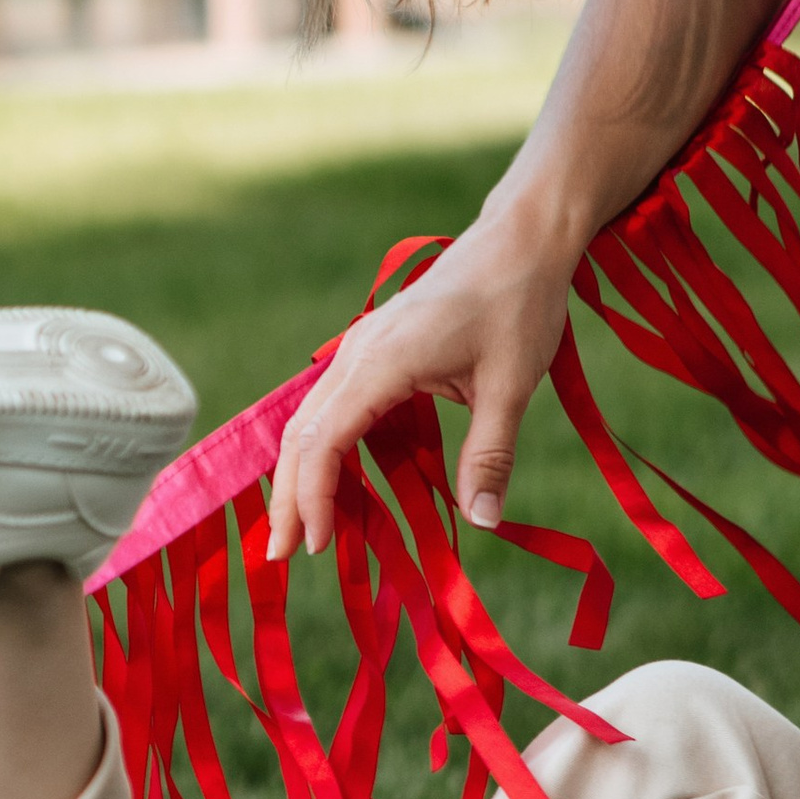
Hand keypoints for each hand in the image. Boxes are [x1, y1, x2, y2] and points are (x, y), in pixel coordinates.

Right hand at [265, 205, 572, 556]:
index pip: (323, 439)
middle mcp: (356, 355)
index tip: (319, 545)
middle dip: (286, 496)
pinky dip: (321, 450)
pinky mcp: (371, 351)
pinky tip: (332, 482)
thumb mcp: (511, 385)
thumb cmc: (517, 306)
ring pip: (307, 419)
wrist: (518, 243)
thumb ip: (490, 454)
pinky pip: (330, 407)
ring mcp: (358, 350)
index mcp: (381, 362)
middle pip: (299, 434)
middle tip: (281, 556)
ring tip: (297, 527)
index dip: (313, 497)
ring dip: (297, 475)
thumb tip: (482, 521)